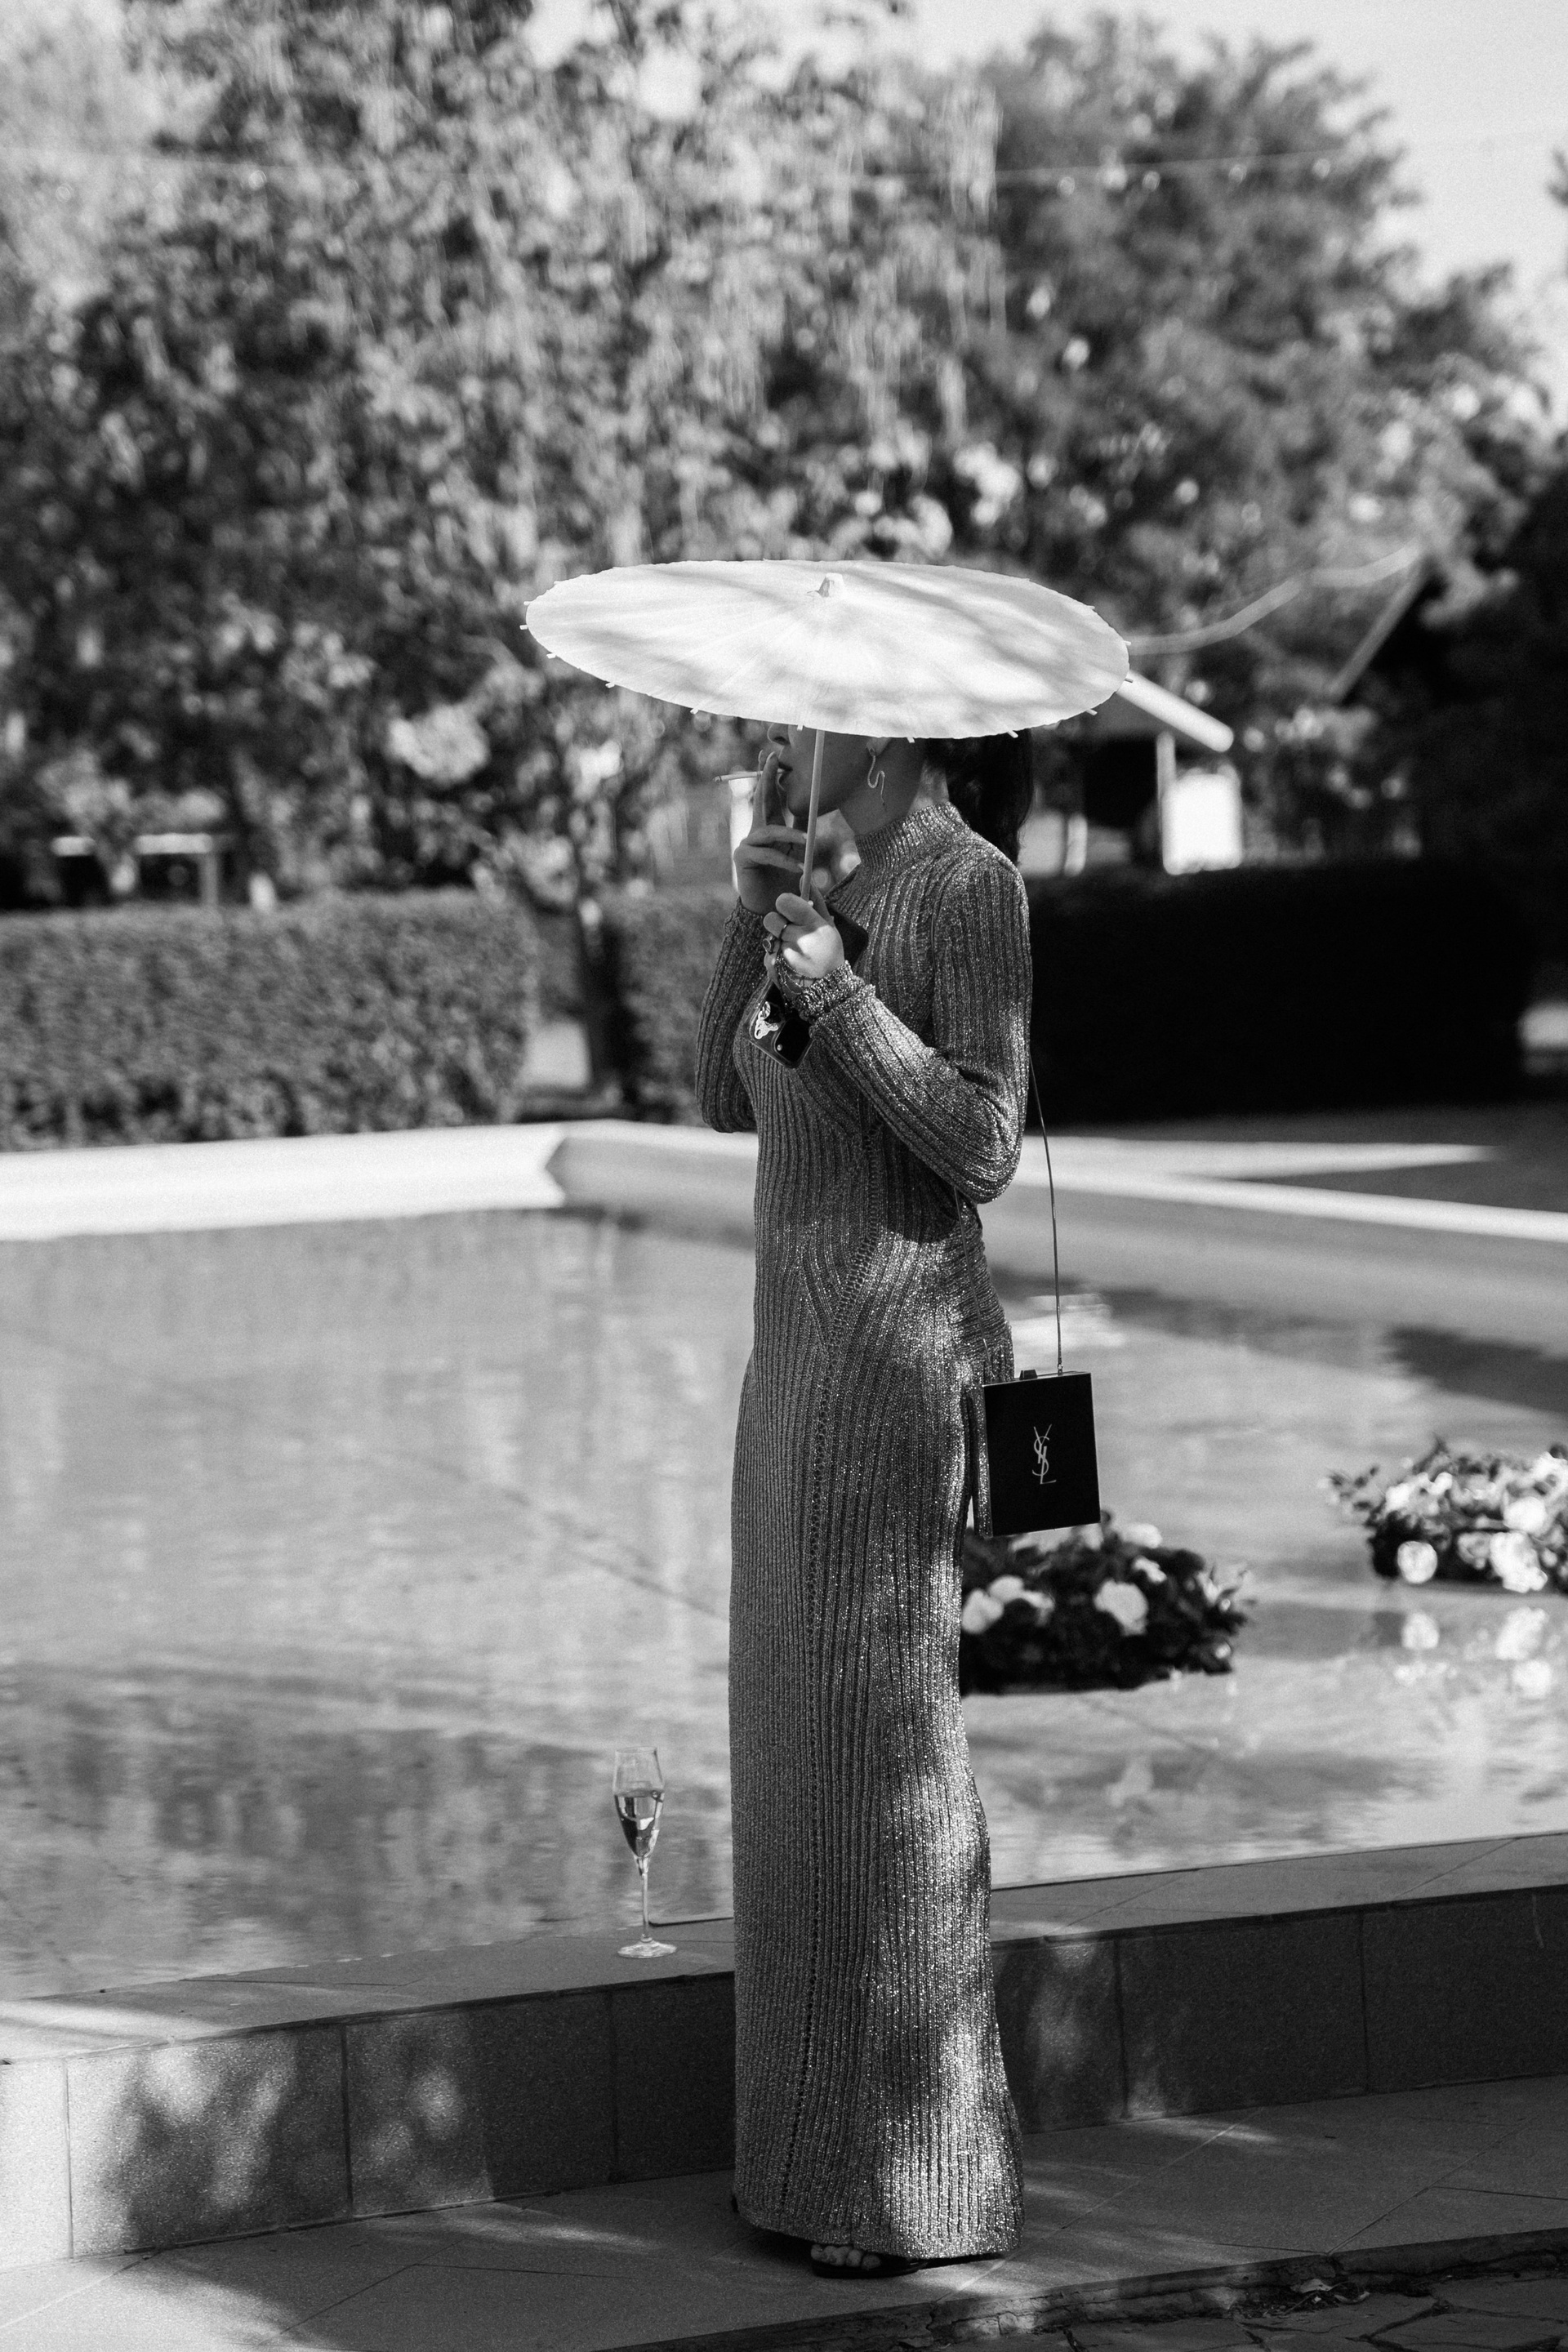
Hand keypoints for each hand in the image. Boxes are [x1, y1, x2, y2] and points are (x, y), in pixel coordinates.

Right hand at [734, 748, 807, 914]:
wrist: (772, 907)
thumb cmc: (786, 881)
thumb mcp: (798, 852)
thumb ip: (801, 832)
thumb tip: (813, 809)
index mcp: (770, 826)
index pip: (770, 796)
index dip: (771, 776)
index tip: (772, 755)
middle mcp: (756, 831)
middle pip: (761, 799)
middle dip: (767, 778)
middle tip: (772, 758)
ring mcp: (748, 843)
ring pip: (768, 831)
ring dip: (789, 835)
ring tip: (806, 841)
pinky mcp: (743, 858)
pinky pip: (766, 854)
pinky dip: (783, 860)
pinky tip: (798, 867)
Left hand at [765, 890, 844, 983]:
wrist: (827, 989)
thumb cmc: (829, 951)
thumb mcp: (829, 925)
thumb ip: (816, 899)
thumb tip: (802, 875)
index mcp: (813, 925)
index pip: (783, 901)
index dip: (784, 904)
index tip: (791, 911)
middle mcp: (799, 939)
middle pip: (770, 918)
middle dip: (778, 924)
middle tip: (791, 933)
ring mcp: (785, 955)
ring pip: (768, 937)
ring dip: (777, 941)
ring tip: (794, 951)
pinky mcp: (774, 968)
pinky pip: (767, 954)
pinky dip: (776, 958)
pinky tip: (790, 964)